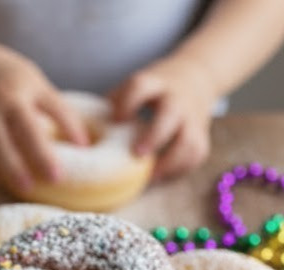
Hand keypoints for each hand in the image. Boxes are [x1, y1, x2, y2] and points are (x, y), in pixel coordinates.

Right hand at [0, 49, 88, 191]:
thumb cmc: (4, 74)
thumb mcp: (29, 78)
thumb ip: (46, 102)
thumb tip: (75, 135)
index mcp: (28, 84)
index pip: (55, 106)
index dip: (71, 126)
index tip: (85, 147)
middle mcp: (7, 97)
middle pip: (27, 129)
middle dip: (42, 155)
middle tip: (56, 178)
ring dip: (13, 167)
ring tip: (26, 188)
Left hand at [110, 55, 216, 178]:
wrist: (196, 78)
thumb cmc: (154, 90)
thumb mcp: (135, 87)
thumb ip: (113, 106)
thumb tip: (81, 133)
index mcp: (154, 83)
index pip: (140, 86)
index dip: (127, 102)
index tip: (116, 119)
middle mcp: (176, 99)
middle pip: (169, 114)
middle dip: (154, 135)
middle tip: (137, 154)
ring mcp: (192, 118)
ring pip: (188, 142)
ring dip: (170, 162)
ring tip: (150, 176)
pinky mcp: (202, 137)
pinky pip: (194, 157)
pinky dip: (179, 170)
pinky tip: (162, 176)